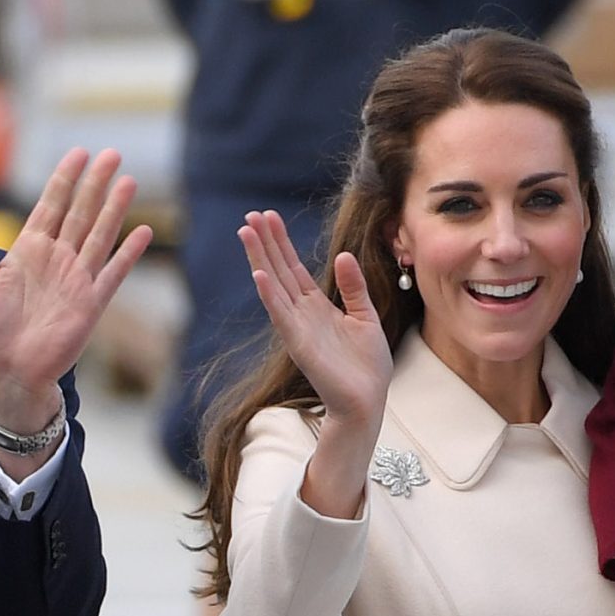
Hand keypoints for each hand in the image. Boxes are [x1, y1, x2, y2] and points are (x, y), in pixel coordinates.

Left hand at [0, 147, 151, 437]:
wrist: (7, 372)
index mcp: (28, 251)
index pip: (51, 206)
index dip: (64, 179)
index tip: (78, 154)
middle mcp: (56, 260)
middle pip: (80, 212)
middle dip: (95, 183)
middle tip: (111, 153)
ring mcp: (75, 280)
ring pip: (99, 235)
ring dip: (114, 208)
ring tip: (128, 180)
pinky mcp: (90, 304)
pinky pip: (112, 274)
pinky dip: (127, 254)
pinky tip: (142, 232)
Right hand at [240, 210, 391, 435]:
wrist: (367, 401)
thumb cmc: (367, 367)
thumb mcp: (365, 316)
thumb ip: (353, 287)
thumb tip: (343, 256)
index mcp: (317, 307)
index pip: (293, 268)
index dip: (281, 242)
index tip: (268, 216)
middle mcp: (302, 314)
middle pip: (279, 270)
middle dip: (264, 242)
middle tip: (250, 214)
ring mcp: (297, 328)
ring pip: (274, 286)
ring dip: (259, 259)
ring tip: (246, 232)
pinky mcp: (299, 344)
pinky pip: (281, 315)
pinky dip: (270, 295)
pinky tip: (260, 274)